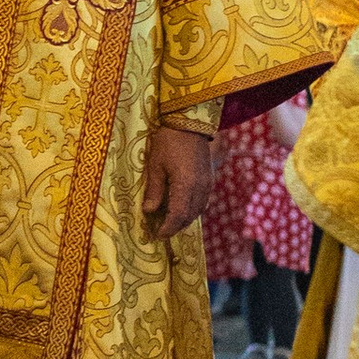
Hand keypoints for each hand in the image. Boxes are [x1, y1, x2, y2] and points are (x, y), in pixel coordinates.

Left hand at [141, 123, 213, 239]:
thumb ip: (154, 189)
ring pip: (198, 210)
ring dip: (185, 219)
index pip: (178, 215)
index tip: (157, 235)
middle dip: (176, 226)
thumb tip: (149, 211)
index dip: (168, 228)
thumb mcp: (155, 165)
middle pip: (190, 216)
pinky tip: (183, 207)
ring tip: (170, 221)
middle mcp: (200, 188)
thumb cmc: (168, 141)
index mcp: (186, 185)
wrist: (190, 122)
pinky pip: (203, 201)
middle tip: (161, 231)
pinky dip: (193, 209)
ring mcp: (207, 183)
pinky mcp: (210, 178)